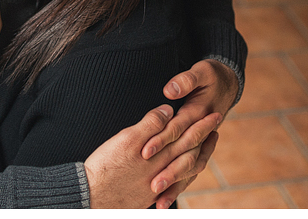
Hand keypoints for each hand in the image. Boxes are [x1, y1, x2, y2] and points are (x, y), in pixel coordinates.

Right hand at [84, 104, 221, 208]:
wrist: (90, 197)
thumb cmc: (105, 166)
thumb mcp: (126, 139)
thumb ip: (150, 125)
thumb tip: (169, 111)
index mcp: (159, 154)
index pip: (188, 136)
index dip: (202, 124)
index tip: (214, 114)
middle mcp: (163, 171)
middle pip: (191, 152)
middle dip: (205, 138)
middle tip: (216, 126)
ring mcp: (158, 185)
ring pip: (185, 169)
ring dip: (198, 155)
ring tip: (205, 146)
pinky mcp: (149, 195)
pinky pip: (175, 184)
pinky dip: (183, 176)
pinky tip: (183, 173)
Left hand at [140, 59, 238, 206]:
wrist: (229, 83)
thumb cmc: (211, 76)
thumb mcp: (201, 72)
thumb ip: (185, 81)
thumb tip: (170, 90)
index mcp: (199, 113)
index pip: (178, 129)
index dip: (162, 139)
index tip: (145, 150)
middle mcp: (201, 132)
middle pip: (184, 155)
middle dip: (169, 171)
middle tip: (153, 184)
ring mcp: (200, 143)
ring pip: (188, 168)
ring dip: (175, 185)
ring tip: (159, 201)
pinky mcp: (197, 149)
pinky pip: (189, 171)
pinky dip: (178, 186)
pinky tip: (163, 200)